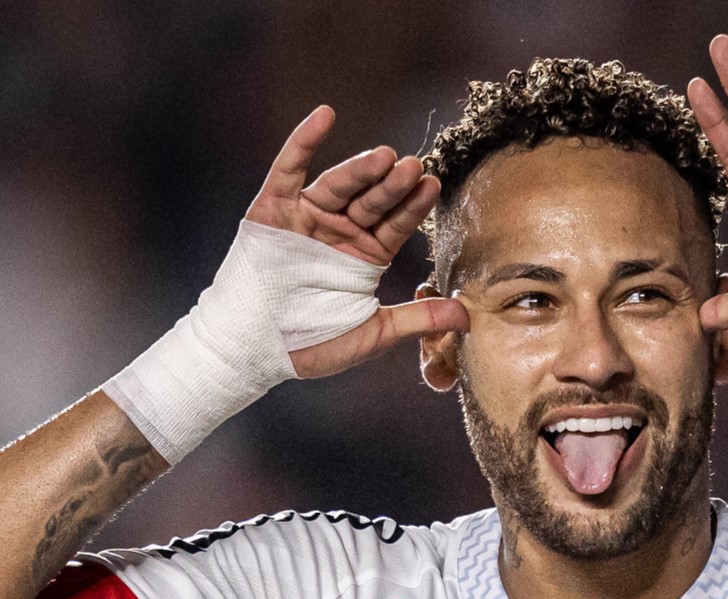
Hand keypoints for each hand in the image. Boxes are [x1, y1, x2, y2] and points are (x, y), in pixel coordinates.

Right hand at [244, 106, 467, 378]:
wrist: (255, 351)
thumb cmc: (312, 343)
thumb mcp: (376, 333)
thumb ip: (420, 319)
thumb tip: (469, 319)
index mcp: (365, 255)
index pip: (396, 224)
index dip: (414, 206)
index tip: (433, 185)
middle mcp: (339, 232)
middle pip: (372, 201)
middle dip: (393, 185)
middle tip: (414, 166)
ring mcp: (306, 218)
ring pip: (339, 185)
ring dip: (361, 168)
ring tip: (386, 155)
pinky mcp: (272, 210)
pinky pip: (288, 170)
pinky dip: (303, 141)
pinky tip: (325, 115)